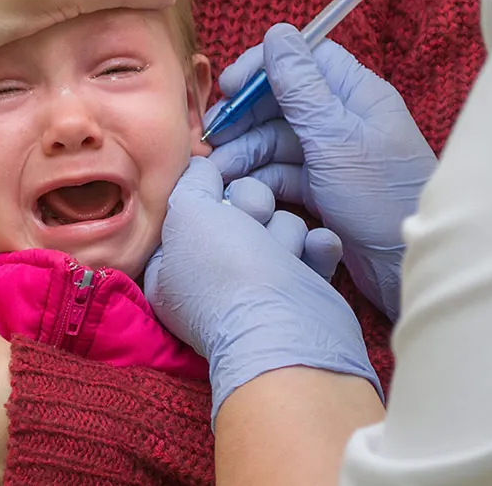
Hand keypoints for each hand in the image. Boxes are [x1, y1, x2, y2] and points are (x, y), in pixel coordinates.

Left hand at [144, 158, 379, 423]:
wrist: (286, 327)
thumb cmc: (227, 268)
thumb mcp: (188, 210)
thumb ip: (192, 180)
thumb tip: (202, 165)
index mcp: (173, 267)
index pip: (191, 209)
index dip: (208, 195)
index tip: (216, 195)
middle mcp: (214, 277)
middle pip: (240, 209)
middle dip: (252, 210)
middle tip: (250, 227)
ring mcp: (261, 285)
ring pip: (279, 223)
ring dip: (284, 234)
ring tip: (282, 259)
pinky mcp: (303, 290)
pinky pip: (313, 246)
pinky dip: (318, 248)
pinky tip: (317, 251)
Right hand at [207, 24, 437, 319]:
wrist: (407, 265)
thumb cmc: (382, 196)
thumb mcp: (335, 138)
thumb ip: (301, 87)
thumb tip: (277, 33)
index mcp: (356, 94)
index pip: (303, 58)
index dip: (263, 67)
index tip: (230, 87)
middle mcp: (343, 119)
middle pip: (282, 101)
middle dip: (244, 116)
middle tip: (211, 135)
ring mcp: (332, 155)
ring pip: (276, 140)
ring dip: (244, 151)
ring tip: (217, 170)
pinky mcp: (323, 189)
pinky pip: (282, 172)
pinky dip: (259, 178)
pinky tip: (238, 189)